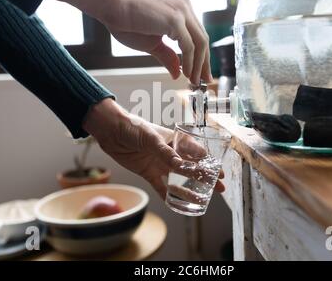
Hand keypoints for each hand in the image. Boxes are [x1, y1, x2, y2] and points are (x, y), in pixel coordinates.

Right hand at [50, 0, 211, 84]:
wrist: (110, 6)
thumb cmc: (126, 21)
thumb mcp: (152, 43)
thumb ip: (167, 56)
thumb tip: (177, 73)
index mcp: (180, 7)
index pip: (197, 34)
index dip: (201, 55)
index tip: (201, 72)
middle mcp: (184, 5)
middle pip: (202, 38)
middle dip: (204, 62)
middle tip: (205, 80)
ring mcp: (182, 11)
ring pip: (200, 43)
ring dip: (198, 65)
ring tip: (194, 80)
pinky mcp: (176, 19)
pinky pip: (189, 46)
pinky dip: (190, 62)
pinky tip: (186, 73)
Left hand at [83, 98, 224, 197]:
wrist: (111, 130)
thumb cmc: (133, 127)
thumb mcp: (151, 138)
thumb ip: (165, 152)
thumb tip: (180, 165)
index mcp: (175, 140)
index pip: (196, 152)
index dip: (209, 162)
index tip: (220, 172)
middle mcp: (170, 153)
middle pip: (192, 167)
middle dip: (206, 177)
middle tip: (220, 187)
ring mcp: (160, 164)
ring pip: (179, 179)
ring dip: (190, 189)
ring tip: (203, 198)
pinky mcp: (148, 173)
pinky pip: (161, 187)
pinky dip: (169, 195)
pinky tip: (178, 204)